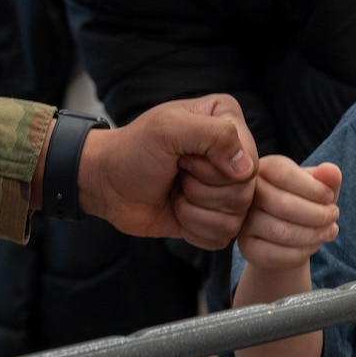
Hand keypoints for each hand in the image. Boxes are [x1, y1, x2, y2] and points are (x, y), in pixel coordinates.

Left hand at [77, 95, 256, 249]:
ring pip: (235, 217)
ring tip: (175, 192)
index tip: (183, 157)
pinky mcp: (215, 216)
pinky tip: (177, 211)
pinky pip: (223, 236)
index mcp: (227, 119)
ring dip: (195, 210)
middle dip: (201, 190)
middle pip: (244, 192)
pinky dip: (194, 228)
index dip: (214, 168)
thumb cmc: (132, 151)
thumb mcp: (167, 129)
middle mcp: (232, 153)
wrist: (107, 184)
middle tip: (177, 174)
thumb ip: (214, 135)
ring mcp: (225, 187)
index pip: (249, 161)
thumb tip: (247, 168)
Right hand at [237, 157, 341, 271]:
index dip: (314, 188)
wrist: (288, 235)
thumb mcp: (318, 188)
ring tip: (329, 231)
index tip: (330, 197)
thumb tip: (332, 171)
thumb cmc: (304, 203)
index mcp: (263, 168)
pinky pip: (277, 254)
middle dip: (318, 214)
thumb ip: (327, 178)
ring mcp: (243, 221)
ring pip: (282, 232)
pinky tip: (313, 245)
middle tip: (334, 216)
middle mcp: (247, 193)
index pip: (284, 174)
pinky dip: (303, 252)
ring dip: (314, 234)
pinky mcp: (246, 247)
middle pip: (283, 204)